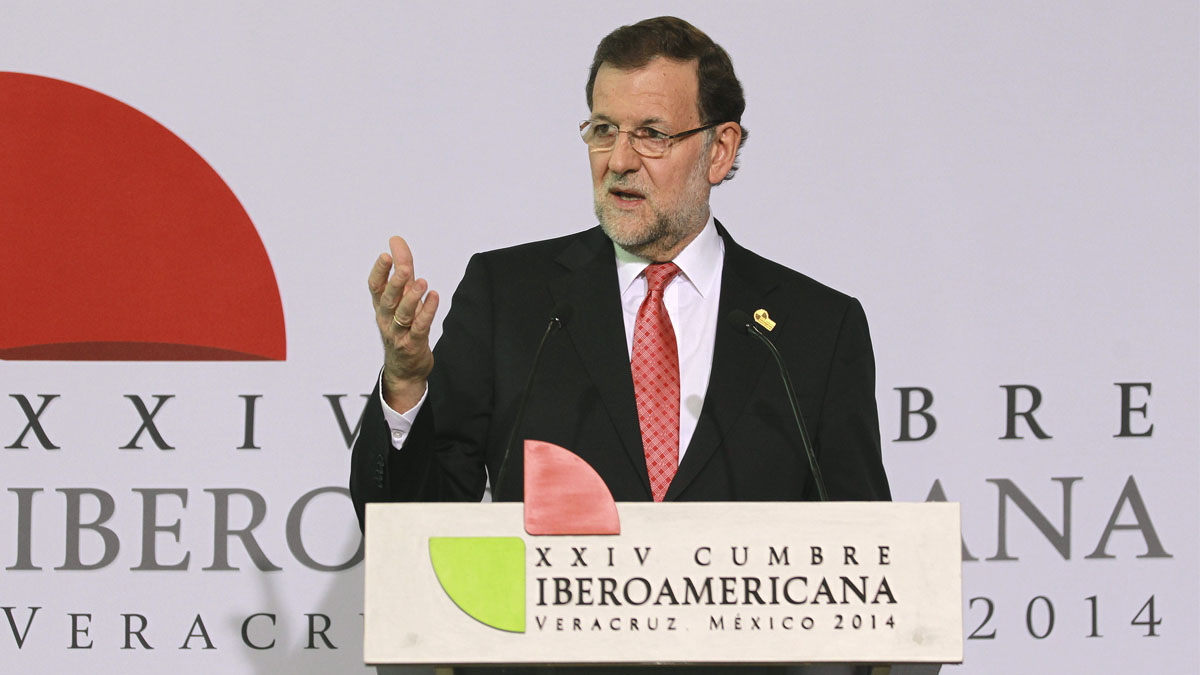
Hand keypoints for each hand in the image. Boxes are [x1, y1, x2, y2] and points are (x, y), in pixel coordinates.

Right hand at [368, 236, 440, 411]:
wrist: (405, 369)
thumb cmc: (403, 326)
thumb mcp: (402, 296)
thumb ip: (402, 269)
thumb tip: (396, 240)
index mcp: (382, 306)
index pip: (375, 287)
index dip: (379, 271)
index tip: (385, 255)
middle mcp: (387, 318)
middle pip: (387, 298)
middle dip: (394, 282)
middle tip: (402, 266)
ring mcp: (399, 332)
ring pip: (402, 314)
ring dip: (412, 297)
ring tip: (422, 282)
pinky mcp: (413, 344)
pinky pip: (419, 327)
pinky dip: (427, 312)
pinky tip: (434, 297)